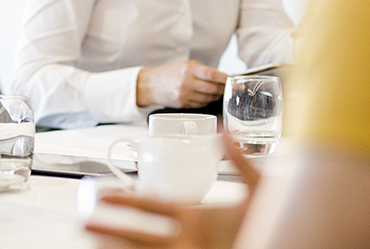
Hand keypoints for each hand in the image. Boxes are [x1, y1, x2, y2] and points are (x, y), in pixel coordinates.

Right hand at [85, 133, 259, 248]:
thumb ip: (242, 163)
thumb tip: (225, 132)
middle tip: (83, 216)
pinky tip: (106, 248)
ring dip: (113, 240)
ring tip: (85, 234)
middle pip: (138, 228)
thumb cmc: (275, 226)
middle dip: (110, 222)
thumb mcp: (260, 191)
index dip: (127, 200)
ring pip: (139, 245)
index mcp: (197, 216)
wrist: (286, 245)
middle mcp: (186, 237)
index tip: (104, 195)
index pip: (153, 205)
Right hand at [136, 61, 226, 107]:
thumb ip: (204, 70)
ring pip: (209, 99)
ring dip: (216, 96)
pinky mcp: (183, 104)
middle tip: (228, 88)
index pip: (213, 75)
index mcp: (189, 69)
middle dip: (223, 89)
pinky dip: (206, 102)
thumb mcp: (185, 65)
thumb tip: (224, 77)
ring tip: (216, 92)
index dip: (226, 79)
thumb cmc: (170, 73)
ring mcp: (185, 95)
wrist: (150, 85)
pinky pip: (201, 105)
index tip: (234, 80)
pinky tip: (204, 97)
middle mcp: (187, 82)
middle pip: (214, 89)